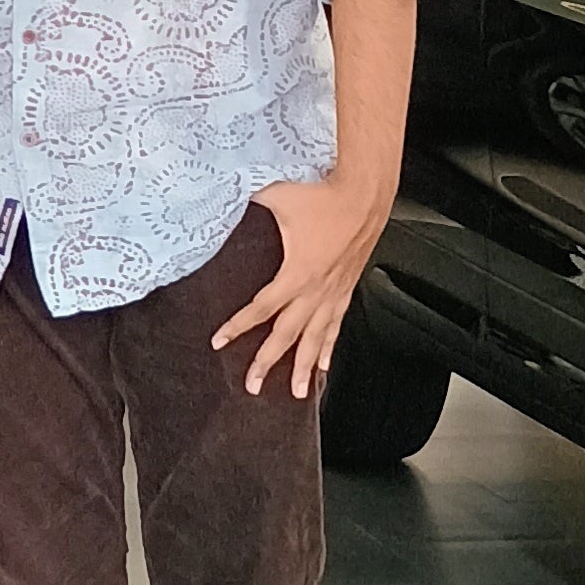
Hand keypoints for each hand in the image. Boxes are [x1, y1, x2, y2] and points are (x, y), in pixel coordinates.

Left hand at [212, 176, 392, 398]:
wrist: (365, 193)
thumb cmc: (324, 194)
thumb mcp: (276, 196)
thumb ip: (244, 200)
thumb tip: (219, 195)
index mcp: (297, 273)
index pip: (261, 309)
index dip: (238, 327)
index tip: (219, 341)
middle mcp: (316, 289)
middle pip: (287, 335)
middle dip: (268, 362)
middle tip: (253, 385)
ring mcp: (334, 291)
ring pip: (316, 338)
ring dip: (305, 367)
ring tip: (297, 391)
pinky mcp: (347, 288)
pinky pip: (336, 325)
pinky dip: (329, 348)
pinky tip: (325, 366)